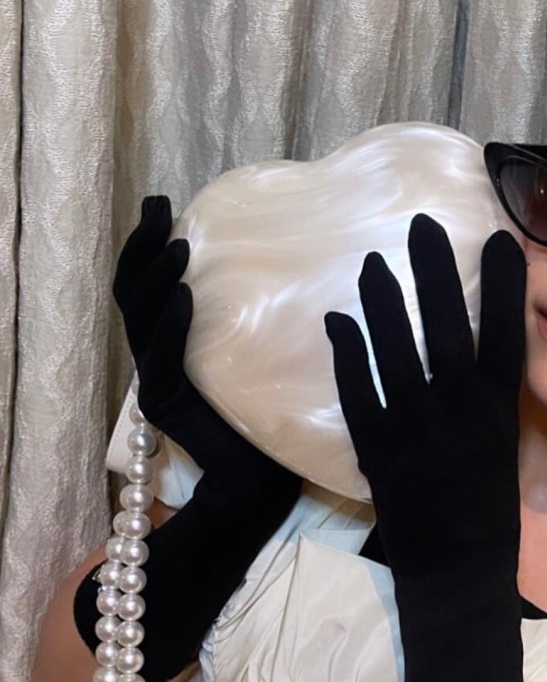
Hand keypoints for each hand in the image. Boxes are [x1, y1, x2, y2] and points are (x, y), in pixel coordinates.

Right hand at [113, 196, 299, 506]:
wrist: (261, 477)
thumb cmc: (269, 411)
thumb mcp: (256, 350)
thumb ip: (247, 315)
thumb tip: (277, 263)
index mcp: (172, 343)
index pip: (147, 285)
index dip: (146, 244)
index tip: (161, 204)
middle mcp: (156, 358)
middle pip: (133, 293)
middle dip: (142, 245)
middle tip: (156, 206)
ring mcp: (157, 382)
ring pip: (142, 319)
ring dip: (158, 278)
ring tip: (177, 245)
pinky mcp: (168, 405)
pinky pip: (165, 357)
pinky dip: (172, 324)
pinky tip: (186, 295)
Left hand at [325, 213, 525, 584]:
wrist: (456, 566)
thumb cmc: (488, 510)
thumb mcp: (502, 447)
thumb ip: (487, 399)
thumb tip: (471, 354)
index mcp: (496, 408)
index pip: (504, 331)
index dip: (502, 283)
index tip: (498, 237)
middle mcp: (457, 406)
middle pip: (444, 324)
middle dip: (434, 270)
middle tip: (421, 225)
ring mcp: (413, 423)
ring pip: (394, 348)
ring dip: (383, 301)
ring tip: (374, 263)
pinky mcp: (376, 445)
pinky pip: (357, 389)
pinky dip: (346, 353)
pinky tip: (338, 320)